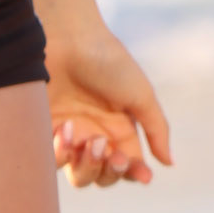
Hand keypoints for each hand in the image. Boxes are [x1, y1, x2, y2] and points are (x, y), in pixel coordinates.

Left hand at [45, 23, 171, 188]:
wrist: (67, 35)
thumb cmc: (107, 60)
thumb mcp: (140, 93)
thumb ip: (156, 129)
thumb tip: (169, 163)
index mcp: (119, 127)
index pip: (129, 165)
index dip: (135, 174)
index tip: (142, 175)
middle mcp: (94, 134)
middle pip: (103, 176)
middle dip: (109, 171)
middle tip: (108, 149)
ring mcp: (68, 133)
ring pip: (79, 176)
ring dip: (86, 166)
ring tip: (89, 140)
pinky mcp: (44, 129)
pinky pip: (52, 161)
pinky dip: (61, 154)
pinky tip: (66, 130)